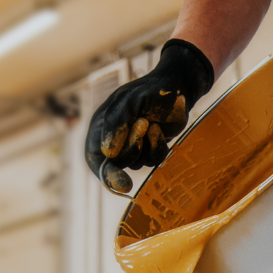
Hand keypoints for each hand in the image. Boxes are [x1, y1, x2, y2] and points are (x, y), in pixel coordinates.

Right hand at [85, 39, 213, 193]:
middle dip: (132, 146)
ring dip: (146, 145)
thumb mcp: (128, 101)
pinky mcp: (151, 149)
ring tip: (150, 122)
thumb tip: (108, 153)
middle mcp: (114, 140)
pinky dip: (158, 147)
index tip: (123, 184)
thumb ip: (116, 124)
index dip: (107, 175)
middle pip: (118, 164)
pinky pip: (153, 160)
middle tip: (142, 123)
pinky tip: (159, 129)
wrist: (176, 87)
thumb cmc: (148, 90)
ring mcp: (133, 146)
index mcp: (100, 128)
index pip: (96, 159)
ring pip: (137, 163)